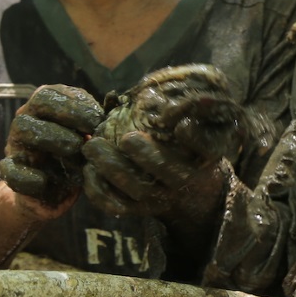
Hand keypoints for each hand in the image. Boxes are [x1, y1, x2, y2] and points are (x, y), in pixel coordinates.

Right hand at [0, 85, 103, 212]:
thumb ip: (98, 121)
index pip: (51, 93)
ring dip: (53, 137)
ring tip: (76, 150)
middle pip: (37, 104)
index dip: (75, 103)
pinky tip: (46, 180)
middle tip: (90, 132)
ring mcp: (16, 146)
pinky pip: (10, 171)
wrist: (50, 192)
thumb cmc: (75, 157)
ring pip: (23, 129)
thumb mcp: (88, 138)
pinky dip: (28, 176)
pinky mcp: (12, 174)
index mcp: (44, 109)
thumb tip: (113, 102)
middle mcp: (27, 121)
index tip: (99, 118)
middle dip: (67, 114)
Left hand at [81, 65, 264, 219]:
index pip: (207, 148)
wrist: (194, 197)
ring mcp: (162, 198)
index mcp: (203, 158)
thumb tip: (149, 86)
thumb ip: (179, 112)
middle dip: (145, 155)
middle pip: (167, 171)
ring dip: (112, 168)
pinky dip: (98, 190)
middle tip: (125, 137)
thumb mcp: (197, 133)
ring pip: (136, 189)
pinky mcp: (141, 210)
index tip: (182, 125)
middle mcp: (184, 180)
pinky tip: (87, 171)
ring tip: (92, 146)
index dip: (196, 138)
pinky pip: (116, 206)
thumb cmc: (189, 152)